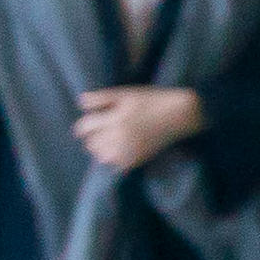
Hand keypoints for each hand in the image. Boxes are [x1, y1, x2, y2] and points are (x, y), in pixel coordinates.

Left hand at [73, 84, 205, 171]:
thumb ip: (102, 98)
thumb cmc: (152, 100)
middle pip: (91, 144)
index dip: (83, 125)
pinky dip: (113, 159)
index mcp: (115, 119)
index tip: (87, 124)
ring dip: (100, 150)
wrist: (179, 114)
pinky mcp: (137, 160)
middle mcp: (120, 137)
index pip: (85, 127)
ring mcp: (128, 151)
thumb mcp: (126, 93)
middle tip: (98, 132)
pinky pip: (115, 165)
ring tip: (108, 141)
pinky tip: (119, 150)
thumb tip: (80, 102)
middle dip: (92, 137)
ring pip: (101, 157)